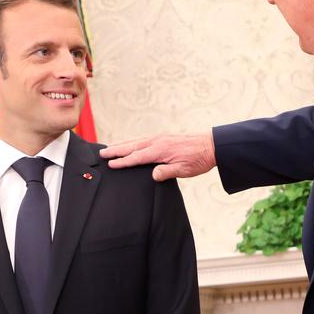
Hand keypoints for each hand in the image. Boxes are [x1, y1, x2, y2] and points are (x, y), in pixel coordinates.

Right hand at [99, 132, 216, 180]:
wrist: (212, 145)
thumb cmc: (199, 159)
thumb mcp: (184, 170)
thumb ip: (166, 172)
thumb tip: (152, 175)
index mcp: (160, 150)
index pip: (136, 157)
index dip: (123, 161)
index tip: (110, 164)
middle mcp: (158, 141)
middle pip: (132, 146)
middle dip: (116, 150)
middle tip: (101, 153)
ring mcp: (161, 138)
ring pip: (137, 141)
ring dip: (123, 144)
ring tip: (111, 147)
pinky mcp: (165, 137)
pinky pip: (144, 139)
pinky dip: (134, 142)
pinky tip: (131, 145)